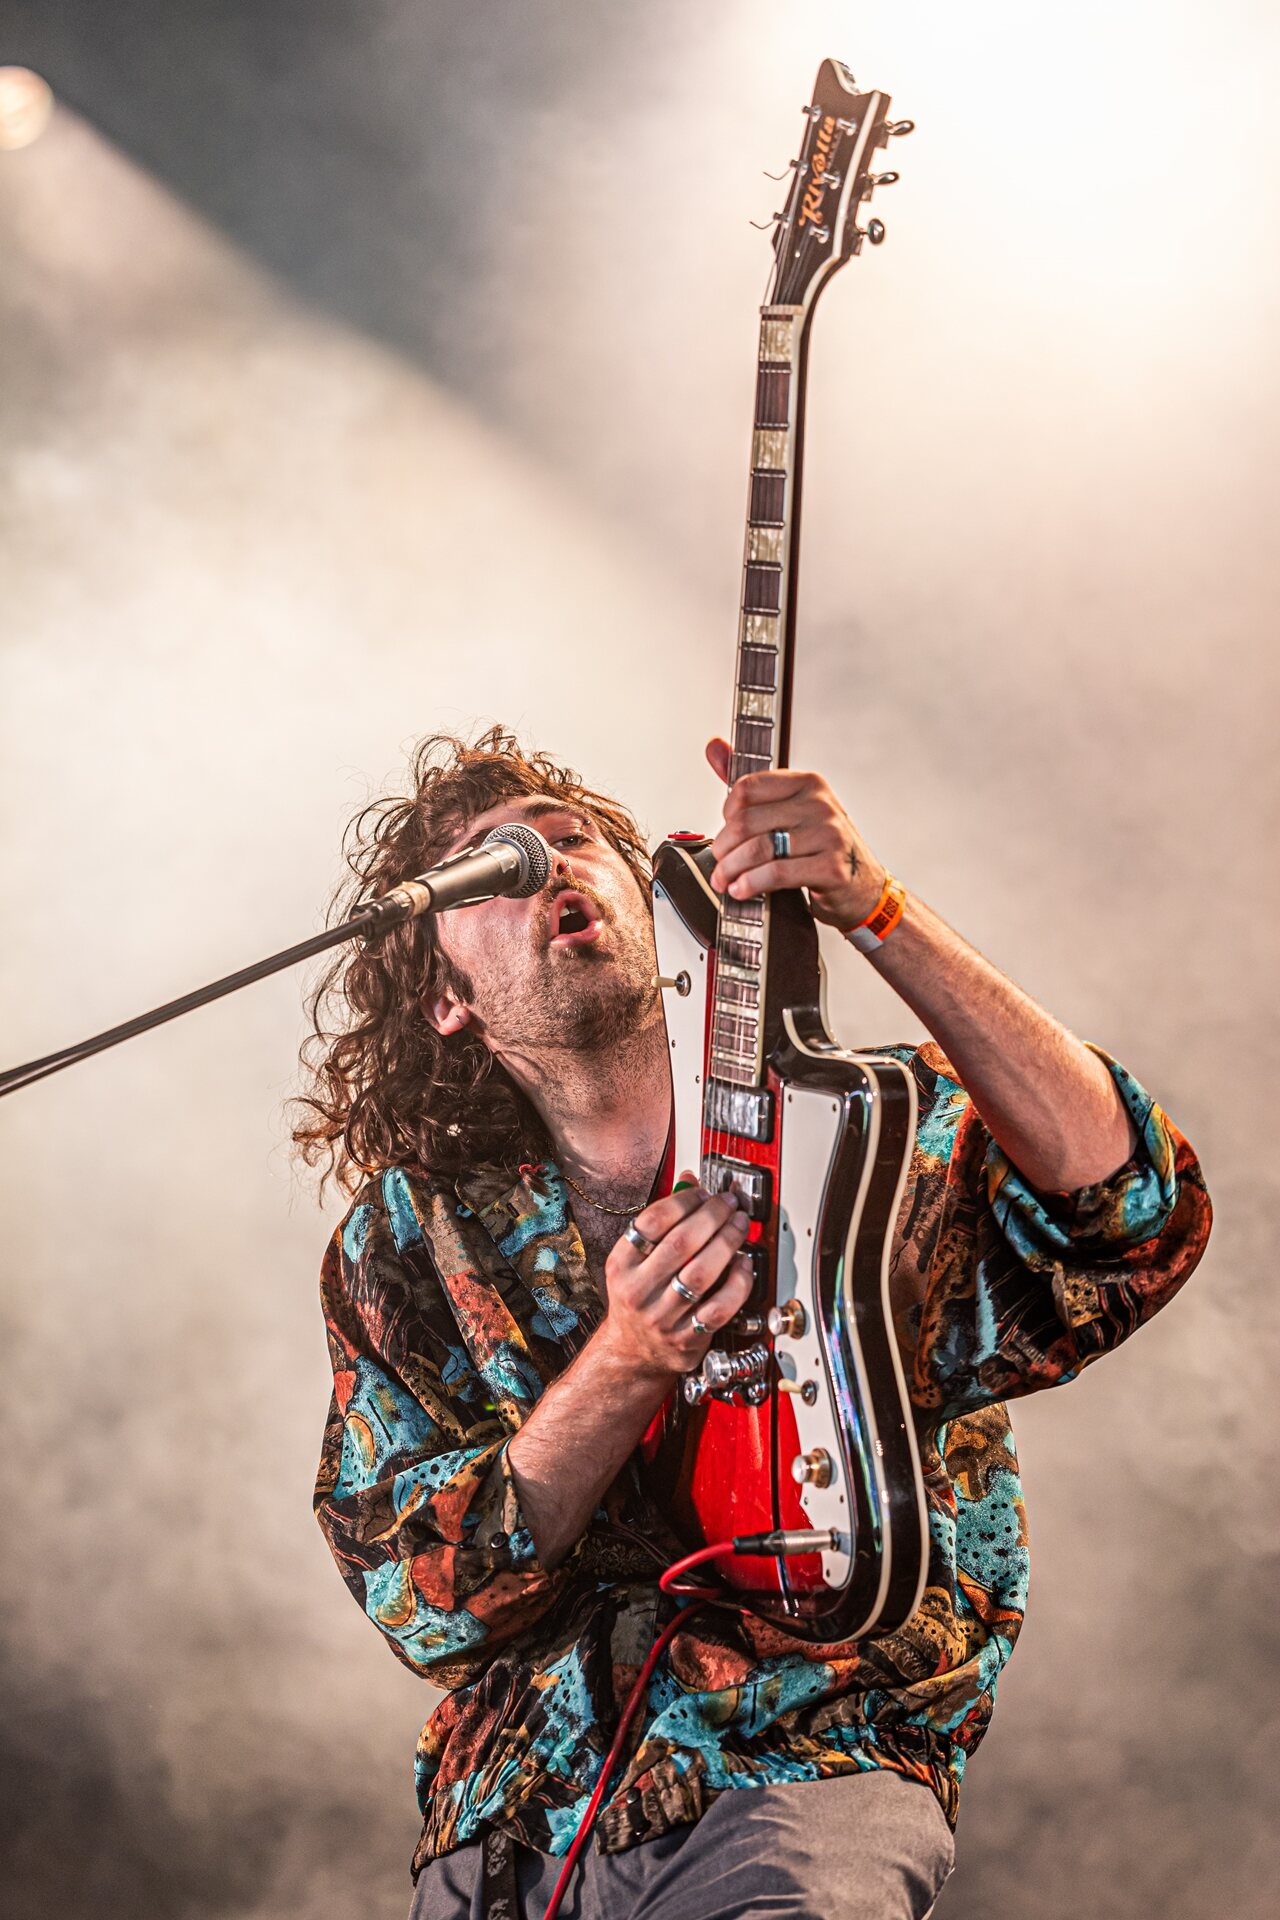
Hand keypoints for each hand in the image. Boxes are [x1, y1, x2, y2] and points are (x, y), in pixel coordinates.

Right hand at [597, 1175, 754, 1378]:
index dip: (683, 1201)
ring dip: (728, 1242)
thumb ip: (663, 1220)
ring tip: (740, 1225)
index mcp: (622, 1265)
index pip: (652, 1222)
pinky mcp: (687, 1338)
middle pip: (681, 1243)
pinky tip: (744, 1263)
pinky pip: (720, 1308)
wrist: (633, 1351)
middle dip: (712, 1216)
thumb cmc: (639, 1296)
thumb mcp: (637, 1259)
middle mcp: (638, 1291)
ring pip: (702, 1273)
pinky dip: (737, 1283)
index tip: (704, 1192)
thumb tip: (690, 1182)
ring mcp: (662, 1317)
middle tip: (730, 1204)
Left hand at [705, 736, 885, 931]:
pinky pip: (777, 873)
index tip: (726, 832)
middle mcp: (820, 804)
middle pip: (747, 822)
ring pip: (758, 849)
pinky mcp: (831, 868)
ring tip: (724, 881)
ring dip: (731, 870)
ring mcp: (829, 835)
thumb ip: (752, 785)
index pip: (747, 788)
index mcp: (808, 783)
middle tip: (718, 865)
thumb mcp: (791, 810)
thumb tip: (713, 745)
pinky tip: (742, 890)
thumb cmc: (820, 847)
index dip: (727, 814)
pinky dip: (751, 884)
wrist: (862, 885)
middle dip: (723, 849)